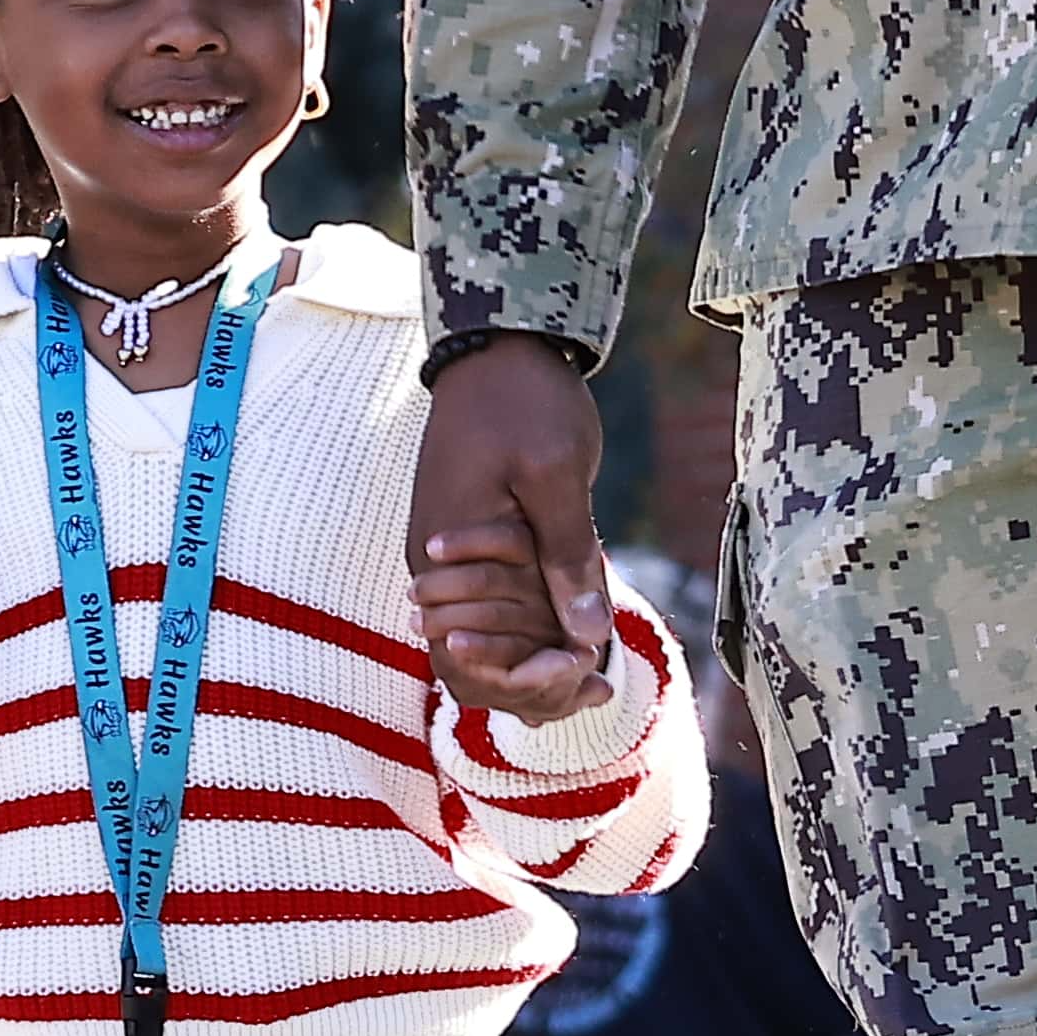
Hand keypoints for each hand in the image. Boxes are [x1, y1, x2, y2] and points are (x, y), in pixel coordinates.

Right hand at [407, 336, 603, 688]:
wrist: (500, 346)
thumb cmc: (525, 401)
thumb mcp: (556, 474)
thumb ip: (568, 556)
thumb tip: (588, 636)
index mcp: (443, 554)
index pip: (462, 660)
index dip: (521, 683)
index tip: (581, 672)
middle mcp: (436, 566)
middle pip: (470, 665)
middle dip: (532, 689)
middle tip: (600, 688)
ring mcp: (452, 556)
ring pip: (484, 641)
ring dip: (534, 667)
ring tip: (598, 680)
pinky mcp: (473, 545)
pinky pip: (494, 610)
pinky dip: (532, 635)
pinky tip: (580, 643)